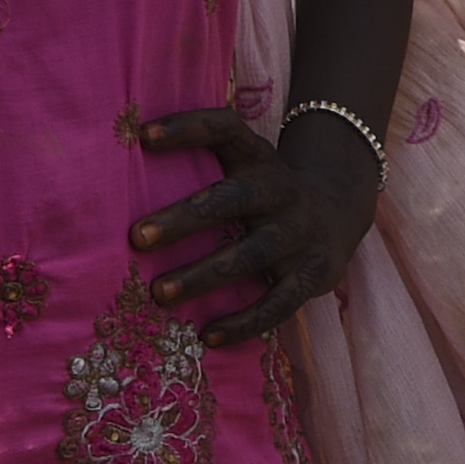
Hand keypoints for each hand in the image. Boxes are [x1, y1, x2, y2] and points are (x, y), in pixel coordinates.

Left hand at [131, 106, 380, 342]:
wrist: (339, 214)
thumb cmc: (265, 192)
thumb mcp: (245, 163)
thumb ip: (201, 156)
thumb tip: (125, 148)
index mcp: (259, 159)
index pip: (226, 129)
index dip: (188, 128)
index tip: (143, 136)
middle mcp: (281, 191)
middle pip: (231, 199)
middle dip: (184, 218)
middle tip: (137, 237)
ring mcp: (300, 234)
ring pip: (249, 256)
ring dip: (203, 275)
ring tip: (160, 293)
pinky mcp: (314, 275)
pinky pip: (277, 303)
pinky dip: (243, 323)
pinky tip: (207, 336)